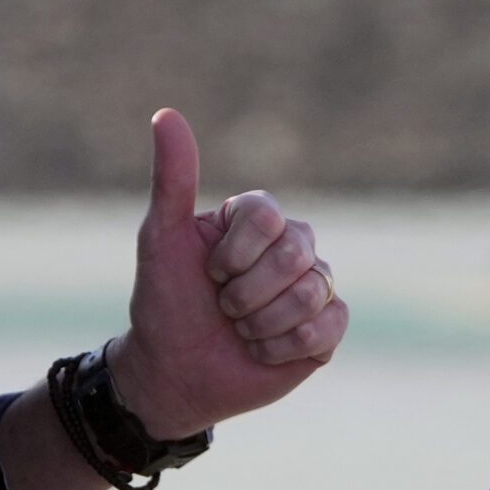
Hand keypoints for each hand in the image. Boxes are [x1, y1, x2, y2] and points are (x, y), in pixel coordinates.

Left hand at [108, 109, 347, 438]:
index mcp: (257, 219)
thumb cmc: (165, 303)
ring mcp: (314, 286)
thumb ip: (172, 178)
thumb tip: (166, 115)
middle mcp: (292, 246)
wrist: (173, 374)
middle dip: (248, 292)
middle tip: (225, 308)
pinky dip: (287, 346)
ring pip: (313, 292)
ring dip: (263, 324)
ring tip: (242, 331)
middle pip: (296, 253)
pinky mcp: (328, 328)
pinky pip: (330, 325)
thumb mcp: (160, 240)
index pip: (268, 216)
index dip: (236, 254)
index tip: (209, 272)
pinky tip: (264, 351)